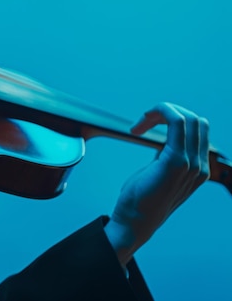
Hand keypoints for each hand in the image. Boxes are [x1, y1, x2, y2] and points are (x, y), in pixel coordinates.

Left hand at [104, 102, 209, 266]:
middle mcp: (200, 165)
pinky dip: (159, 113)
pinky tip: (138, 127)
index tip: (146, 126)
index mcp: (199, 168)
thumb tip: (165, 139)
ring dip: (160, 111)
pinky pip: (177, 122)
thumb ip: (167, 157)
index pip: (198, 129)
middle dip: (167, 112)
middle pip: (196, 120)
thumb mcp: (160, 173)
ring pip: (188, 118)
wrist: (135, 223)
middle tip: (142, 122)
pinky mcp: (176, 161)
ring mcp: (191, 163)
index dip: (172, 119)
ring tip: (139, 123)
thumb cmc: (142, 200)